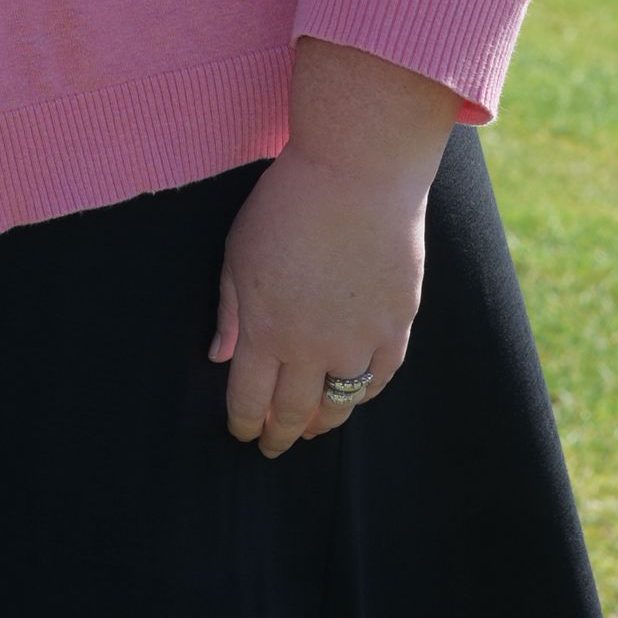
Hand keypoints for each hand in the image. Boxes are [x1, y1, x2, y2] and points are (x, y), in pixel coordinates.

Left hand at [207, 144, 427, 458]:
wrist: (357, 171)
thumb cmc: (287, 203)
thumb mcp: (238, 250)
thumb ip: (229, 310)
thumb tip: (220, 356)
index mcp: (265, 330)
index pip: (250, 400)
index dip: (245, 424)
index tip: (243, 434)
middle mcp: (311, 347)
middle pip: (294, 413)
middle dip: (279, 435)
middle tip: (273, 446)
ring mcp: (358, 340)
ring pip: (340, 404)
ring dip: (322, 422)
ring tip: (312, 427)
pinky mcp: (396, 326)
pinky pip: (380, 378)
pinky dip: (364, 392)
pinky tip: (353, 392)